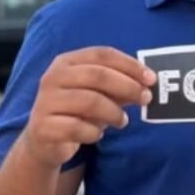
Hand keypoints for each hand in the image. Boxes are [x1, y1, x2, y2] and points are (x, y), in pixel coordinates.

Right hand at [24, 47, 156, 168]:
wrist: (45, 141)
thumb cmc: (77, 110)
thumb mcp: (100, 94)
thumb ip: (121, 85)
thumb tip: (148, 83)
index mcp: (67, 61)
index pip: (103, 54)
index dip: (130, 65)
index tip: (151, 79)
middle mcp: (53, 77)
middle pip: (98, 75)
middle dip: (128, 86)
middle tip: (145, 99)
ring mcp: (45, 102)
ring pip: (90, 102)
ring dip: (114, 113)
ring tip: (122, 121)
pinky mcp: (43, 127)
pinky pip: (77, 128)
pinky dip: (94, 132)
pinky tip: (98, 134)